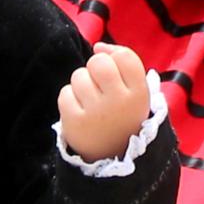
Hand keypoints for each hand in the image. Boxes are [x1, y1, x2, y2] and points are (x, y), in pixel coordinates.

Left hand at [57, 43, 154, 164]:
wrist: (112, 158)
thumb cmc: (123, 115)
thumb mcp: (136, 93)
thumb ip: (124, 64)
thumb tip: (98, 46)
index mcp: (139, 94)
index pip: (125, 57)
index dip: (114, 55)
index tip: (113, 68)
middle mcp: (119, 102)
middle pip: (98, 62)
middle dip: (95, 68)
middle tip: (99, 84)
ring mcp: (96, 113)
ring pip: (79, 76)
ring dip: (81, 84)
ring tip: (90, 100)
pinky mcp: (75, 122)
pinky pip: (65, 93)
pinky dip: (69, 99)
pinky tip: (79, 110)